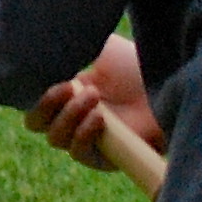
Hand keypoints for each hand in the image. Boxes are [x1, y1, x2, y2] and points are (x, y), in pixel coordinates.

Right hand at [23, 36, 161, 166]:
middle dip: (45, 106)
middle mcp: (72, 116)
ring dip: (69, 116)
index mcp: (66, 92)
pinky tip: (100, 119)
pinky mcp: (104, 157)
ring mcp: (87, 137)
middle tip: (68, 87)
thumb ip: (70, 46)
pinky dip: (83, 135)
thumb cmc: (135, 65)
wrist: (167, 86)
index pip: (34, 101)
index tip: (51, 78)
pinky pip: (78, 153)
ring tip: (95, 97)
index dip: (34, 94)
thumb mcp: (99, 47)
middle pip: (35, 123)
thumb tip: (39, 44)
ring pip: (55, 138)